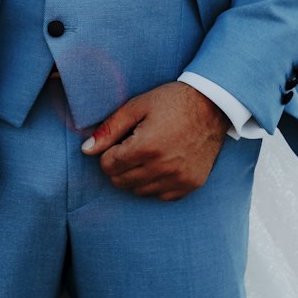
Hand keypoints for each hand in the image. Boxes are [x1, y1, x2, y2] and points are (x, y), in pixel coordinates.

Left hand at [81, 82, 228, 200]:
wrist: (212, 105)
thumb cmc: (171, 101)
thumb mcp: (136, 106)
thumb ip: (109, 129)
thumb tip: (86, 150)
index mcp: (146, 146)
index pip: (109, 166)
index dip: (108, 153)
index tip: (119, 142)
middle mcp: (163, 167)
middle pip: (121, 181)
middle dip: (119, 166)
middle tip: (131, 147)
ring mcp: (179, 178)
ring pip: (139, 191)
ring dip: (136, 176)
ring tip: (147, 154)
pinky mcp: (191, 184)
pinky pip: (161, 195)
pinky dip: (155, 183)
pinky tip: (161, 164)